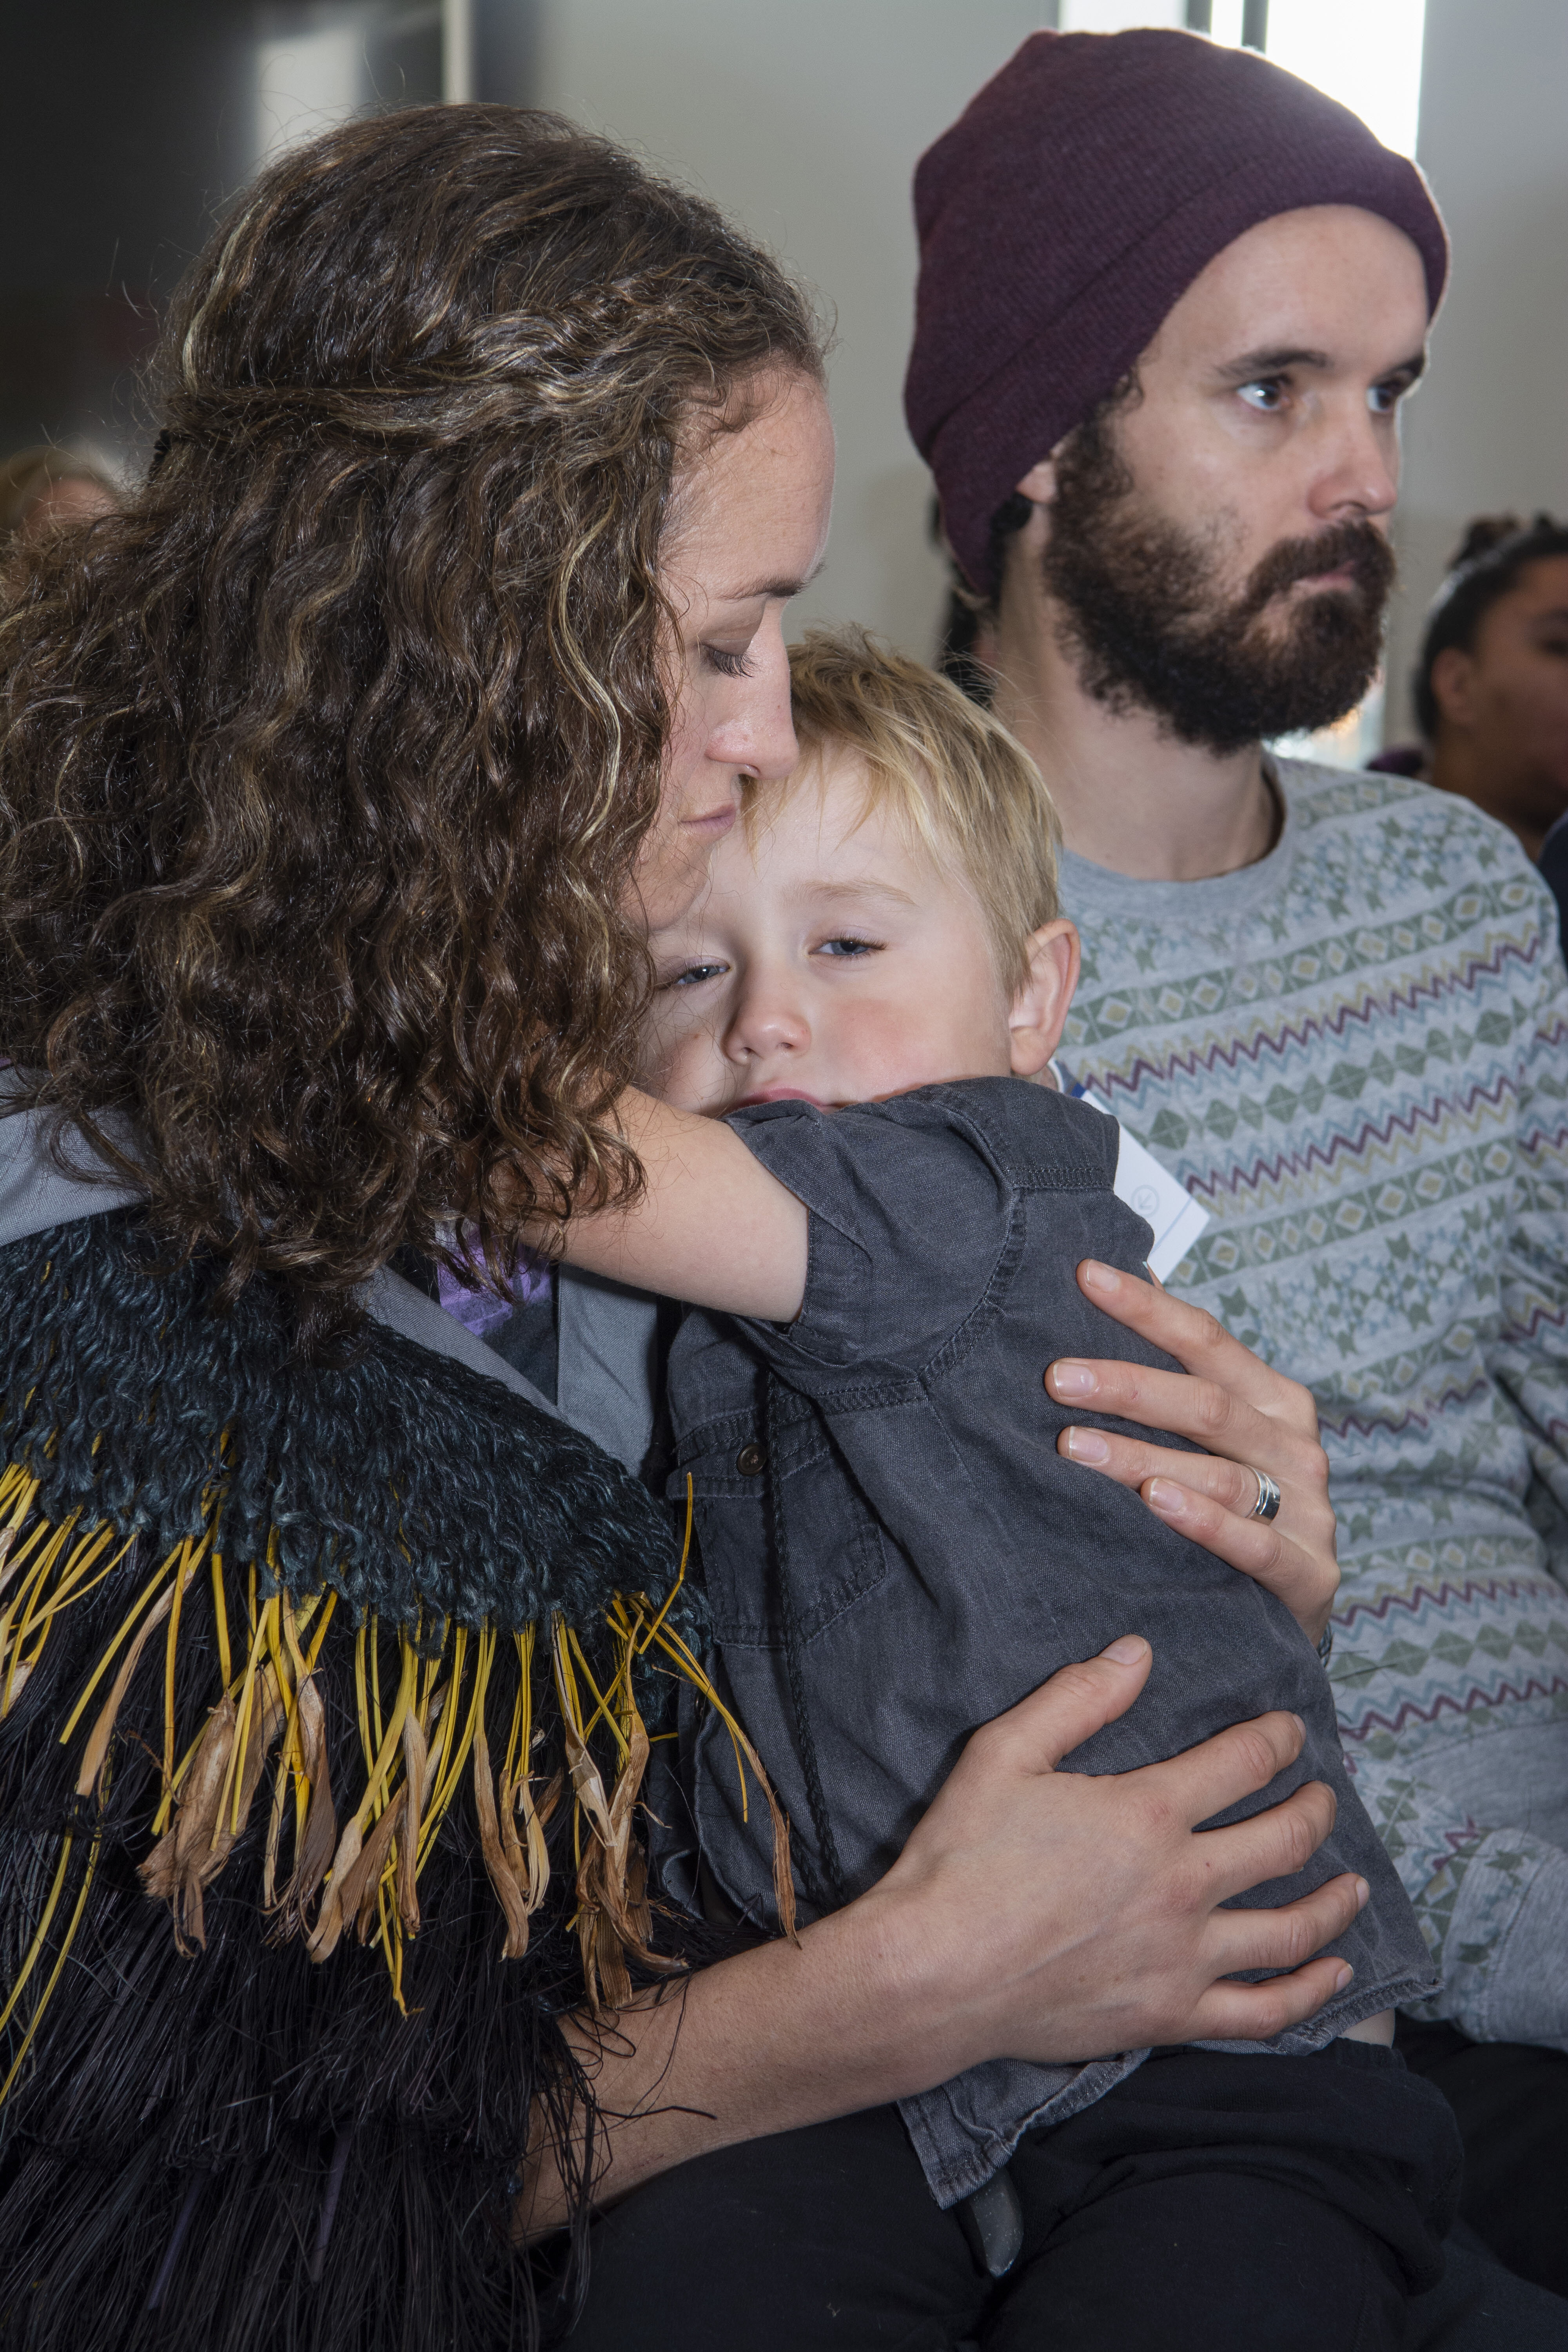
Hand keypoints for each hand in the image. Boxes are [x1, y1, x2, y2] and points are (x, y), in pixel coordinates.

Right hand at [874, 1635, 1364, 2061]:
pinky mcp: (1171, 2015)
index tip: (1291, 1731)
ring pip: (1290, 1928)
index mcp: (1147, 1813)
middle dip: (1315, 1810)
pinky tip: (1336, 1977)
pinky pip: (1264, 2011)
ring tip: (1355, 1884)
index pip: (1243, 1763)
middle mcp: (1182, 1885)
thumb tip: (1138, 1650)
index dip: (1277, 1739)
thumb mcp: (1004, 1754)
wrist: (934, 1973)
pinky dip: (1310, 1993)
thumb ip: (1077, 1698)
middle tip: (1325, 1796)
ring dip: (1334, 1902)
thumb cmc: (961, 1858)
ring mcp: (1183, 1957)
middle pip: (1283, 1840)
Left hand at [1045, 1261, 1337, 1643]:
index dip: (1147, 1308)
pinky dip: (1202, 1520)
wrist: (1293, 1608)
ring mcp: (1309, 1510)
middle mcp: (1295, 1446)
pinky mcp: (1309, 1572)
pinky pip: (1251, 1541)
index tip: (1085, 1276)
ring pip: (1218, 1473)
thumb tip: (1119, 1275)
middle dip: (1127, 1386)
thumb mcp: (1216, 1437)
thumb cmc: (1237, 1507)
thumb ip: (1177, 1372)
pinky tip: (1153, 1501)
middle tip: (1056, 1377)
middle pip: (1206, 1403)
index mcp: (1273, 1401)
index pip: (1207, 1341)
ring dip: (1141, 1457)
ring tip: (1073, 1445)